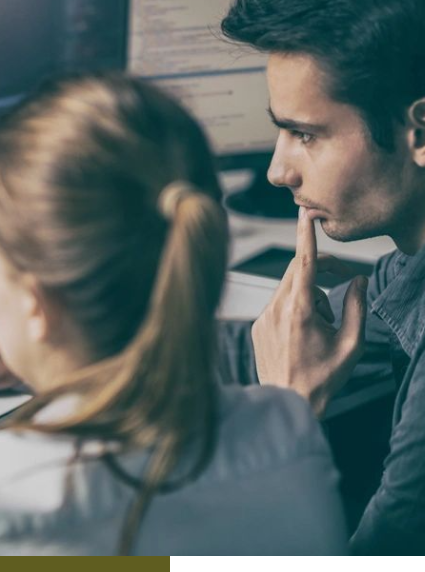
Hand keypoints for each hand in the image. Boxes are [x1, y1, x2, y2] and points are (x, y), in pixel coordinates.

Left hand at [251, 207, 368, 416]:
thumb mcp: (352, 344)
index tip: (305, 214)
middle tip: (345, 280)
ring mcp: (263, 317)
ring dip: (311, 293)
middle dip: (322, 269)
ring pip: (289, 287)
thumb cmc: (323, 378)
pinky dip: (296, 307)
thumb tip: (358, 281)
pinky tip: (305, 333)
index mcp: (299, 310)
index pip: (302, 262)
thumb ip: (357, 307)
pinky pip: (278, 303)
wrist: (288, 401)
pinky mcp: (258, 325)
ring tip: (324, 324)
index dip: (305, 235)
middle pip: (298, 270)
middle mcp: (276, 308)